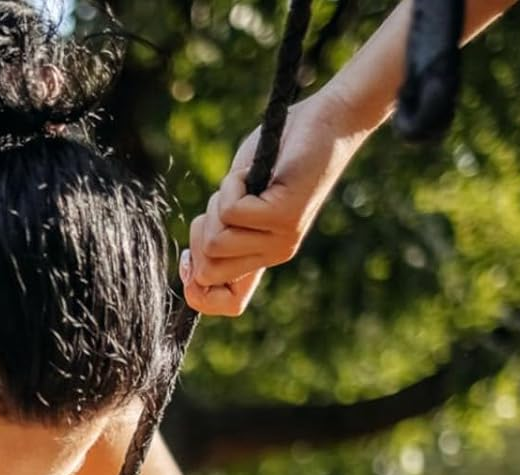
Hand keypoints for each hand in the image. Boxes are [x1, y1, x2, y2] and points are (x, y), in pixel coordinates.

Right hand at [179, 90, 365, 317]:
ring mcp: (280, 239)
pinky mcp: (283, 216)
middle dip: (200, 234)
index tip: (190, 259)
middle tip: (223, 203)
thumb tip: (190, 266)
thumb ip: (220, 233)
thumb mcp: (240, 200)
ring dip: (216, 205)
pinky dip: (231, 184)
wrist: (329, 123)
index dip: (198, 289)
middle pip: (208, 270)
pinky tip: (253, 171)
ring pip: (216, 242)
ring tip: (242, 184)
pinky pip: (231, 212)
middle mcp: (273, 254)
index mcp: (263, 257)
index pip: (229, 304)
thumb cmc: (278, 155)